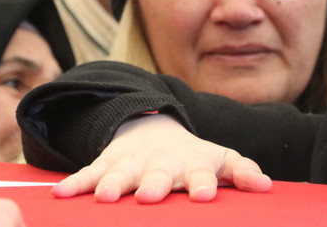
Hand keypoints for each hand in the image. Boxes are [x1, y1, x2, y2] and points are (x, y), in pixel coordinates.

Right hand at [52, 113, 271, 202]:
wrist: (154, 130)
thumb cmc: (192, 156)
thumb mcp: (220, 159)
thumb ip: (242, 171)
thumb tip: (266, 186)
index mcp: (191, 166)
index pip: (201, 175)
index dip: (204, 184)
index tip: (205, 195)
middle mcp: (160, 165)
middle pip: (157, 176)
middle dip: (154, 186)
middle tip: (149, 196)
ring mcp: (132, 164)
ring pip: (120, 175)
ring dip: (112, 185)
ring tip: (103, 198)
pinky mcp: (107, 164)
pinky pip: (88, 174)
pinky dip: (75, 184)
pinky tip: (61, 196)